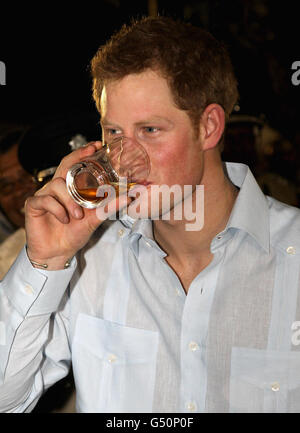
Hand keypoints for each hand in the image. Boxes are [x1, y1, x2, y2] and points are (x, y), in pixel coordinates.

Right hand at [25, 142, 130, 269]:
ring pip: (58, 184)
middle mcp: (57, 188)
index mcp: (70, 188)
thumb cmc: (74, 233)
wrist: (58, 253)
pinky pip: (46, 200)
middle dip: (77, 157)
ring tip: (77, 216)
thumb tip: (129, 197)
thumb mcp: (95, 219)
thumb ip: (109, 207)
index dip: (83, 153)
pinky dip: (58, 209)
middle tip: (90, 153)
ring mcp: (44, 195)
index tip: (96, 145)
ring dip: (70, 200)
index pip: (75, 165)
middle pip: (64, 165)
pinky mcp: (34, 205)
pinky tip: (64, 219)